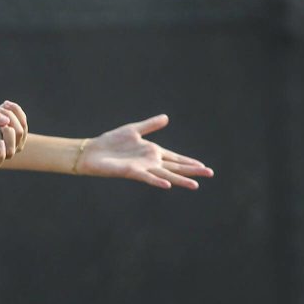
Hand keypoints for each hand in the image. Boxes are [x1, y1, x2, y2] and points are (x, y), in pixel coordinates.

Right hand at [0, 100, 27, 169]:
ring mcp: (17, 146)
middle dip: (8, 119)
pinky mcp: (22, 135)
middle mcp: (8, 154)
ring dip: (11, 113)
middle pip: (16, 136)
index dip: (1, 153)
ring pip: (21, 128)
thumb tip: (6, 120)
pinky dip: (16, 110)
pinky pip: (23, 121)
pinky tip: (5, 104)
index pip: (2, 158)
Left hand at [77, 114, 212, 188]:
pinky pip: (148, 177)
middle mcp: (150, 161)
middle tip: (210, 174)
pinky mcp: (132, 172)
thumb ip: (150, 125)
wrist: (92, 151)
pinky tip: (168, 184)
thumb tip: (166, 117)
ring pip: (166, 175)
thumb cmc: (111, 142)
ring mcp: (143, 168)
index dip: (189, 161)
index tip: (203, 166)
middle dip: (192, 170)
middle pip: (176, 167)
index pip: (175, 158)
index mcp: (152, 151)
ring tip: (195, 185)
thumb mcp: (134, 129)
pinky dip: (158, 180)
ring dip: (181, 180)